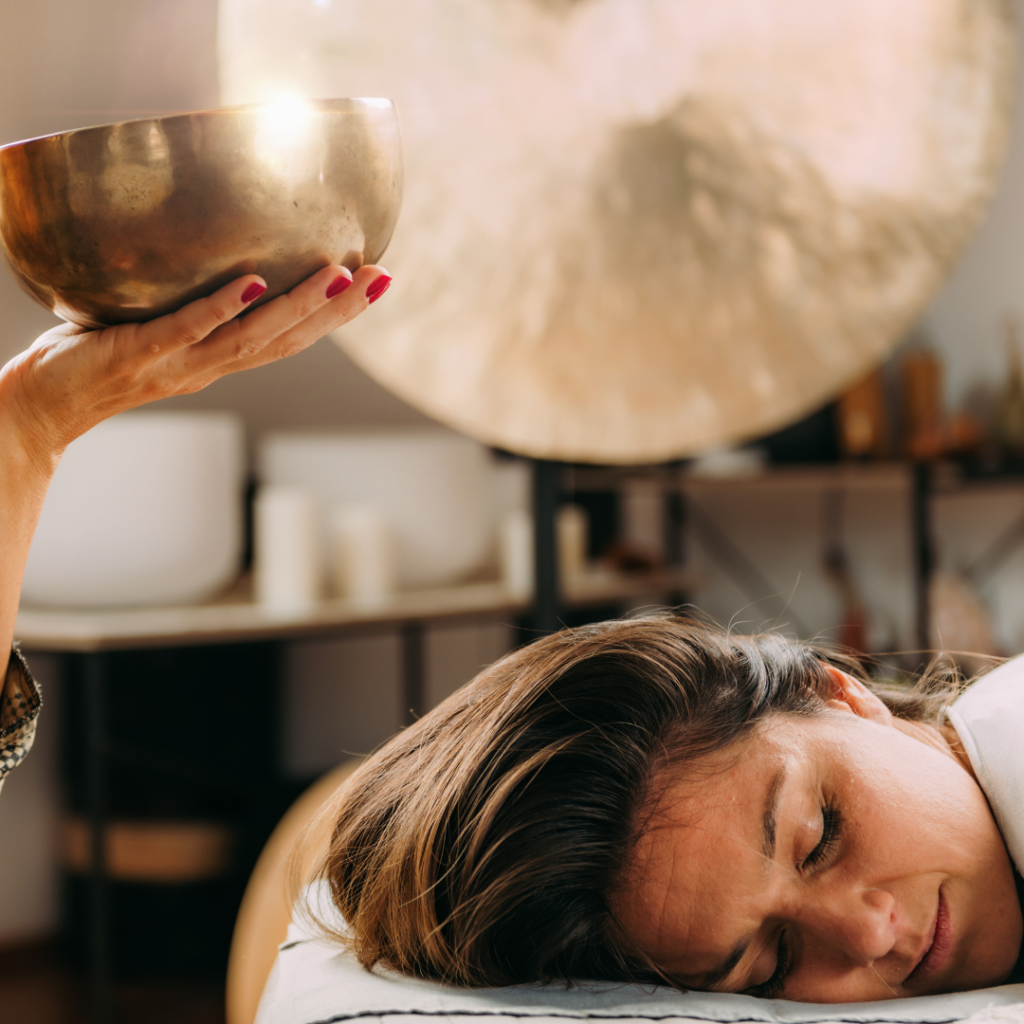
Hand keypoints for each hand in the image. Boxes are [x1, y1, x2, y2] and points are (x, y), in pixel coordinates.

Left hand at [0, 263, 389, 466]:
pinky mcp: (141, 352)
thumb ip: (193, 306)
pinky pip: (188, 329)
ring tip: (335, 277)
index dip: (336, 316)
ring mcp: (179, 363)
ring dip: (298, 308)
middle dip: (337, 312)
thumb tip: (226, 261)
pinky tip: (252, 281)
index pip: (291, 339)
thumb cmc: (95, 360)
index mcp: (218, 361)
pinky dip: (223, 307)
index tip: (374, 283)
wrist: (43, 405)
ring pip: (251, 339)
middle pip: (287, 341)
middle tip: (379, 278)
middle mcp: (209, 367)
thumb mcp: (158, 330)